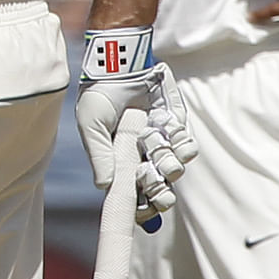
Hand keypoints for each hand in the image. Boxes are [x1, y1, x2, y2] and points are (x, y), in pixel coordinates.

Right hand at [75, 28, 197, 226]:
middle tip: (159, 189)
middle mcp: (143, 157)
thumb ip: (100, 156)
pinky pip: (187, 146)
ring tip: (158, 151)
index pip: (135, 195)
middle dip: (161, 193)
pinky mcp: (177, 127)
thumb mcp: (92, 126)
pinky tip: (169, 133)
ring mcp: (162, 143)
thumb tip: (105, 188)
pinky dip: (182, 145)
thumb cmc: (100, 96)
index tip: (145, 212)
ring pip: (175, 168)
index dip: (142, 207)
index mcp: (121, 163)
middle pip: (159, 189)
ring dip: (169, 164)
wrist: (121, 65)